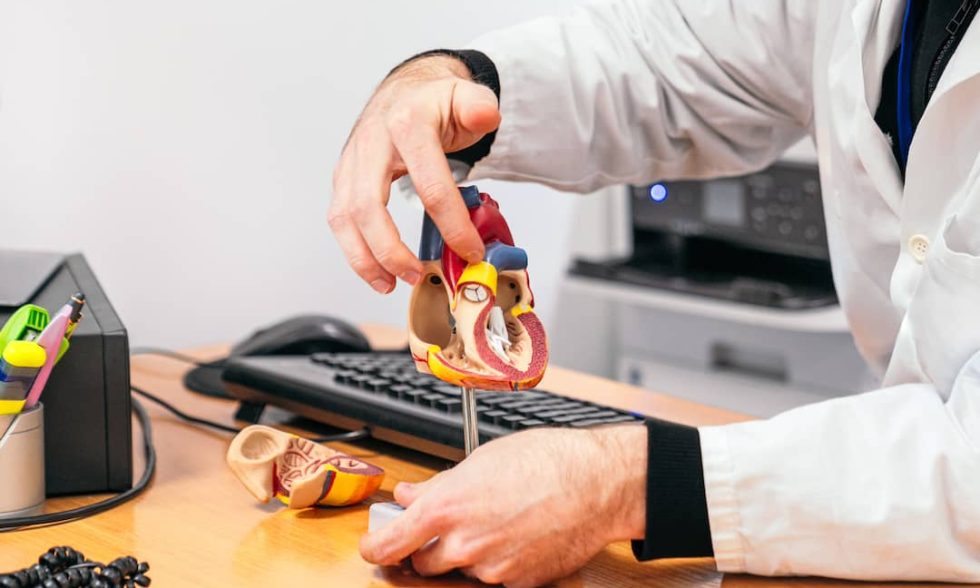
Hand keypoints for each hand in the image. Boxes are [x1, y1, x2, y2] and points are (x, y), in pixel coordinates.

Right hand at [330, 55, 500, 293]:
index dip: (452, 224)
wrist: (407, 90)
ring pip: (345, 216)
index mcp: (408, 123)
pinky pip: (340, 219)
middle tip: (417, 275)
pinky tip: (376, 272)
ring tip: (390, 283)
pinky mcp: (343, 177)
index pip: (430, 183)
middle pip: (369, 205)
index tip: (469, 250)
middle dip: (391, 249)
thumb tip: (486, 115)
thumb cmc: (435, 102)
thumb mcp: (467, 95)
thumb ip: (480, 106)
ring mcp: (353, 161)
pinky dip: (354, 250)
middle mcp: (373, 142)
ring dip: (365, 257)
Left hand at [360, 426, 647, 586]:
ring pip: (461, 569)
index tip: (374, 544)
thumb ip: (439, 484)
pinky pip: (493, 576)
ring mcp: (491, 569)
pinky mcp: (517, 582)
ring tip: (493, 520)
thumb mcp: (480, 460)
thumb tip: (410, 493)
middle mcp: (463, 545)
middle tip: (444, 525)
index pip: (389, 544)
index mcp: (445, 509)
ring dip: (465, 552)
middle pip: (422, 562)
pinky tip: (515, 533)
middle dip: (426, 546)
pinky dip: (496, 559)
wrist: (596, 484)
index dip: (375, 546)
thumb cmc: (545, 462)